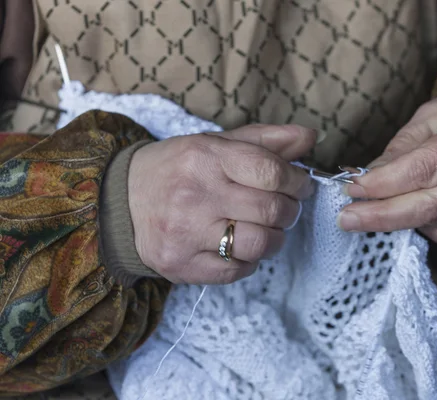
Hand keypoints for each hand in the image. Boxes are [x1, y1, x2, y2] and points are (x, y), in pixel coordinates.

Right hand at [129, 124, 315, 283]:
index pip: (271, 172)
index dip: (297, 181)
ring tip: (266, 229)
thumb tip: (311, 136)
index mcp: (206, 158)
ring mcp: (186, 233)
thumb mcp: (216, 144)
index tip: (300, 185)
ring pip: (259, 244)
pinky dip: (249, 260)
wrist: (120, 202)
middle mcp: (195, 195)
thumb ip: (266, 140)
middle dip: (290, 211)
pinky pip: (237, 271)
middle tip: (285, 208)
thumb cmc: (178, 169)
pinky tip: (241, 247)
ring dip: (275, 239)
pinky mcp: (181, 265)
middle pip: (271, 210)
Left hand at [338, 85, 436, 244]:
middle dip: (379, 216)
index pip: (421, 170)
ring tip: (381, 204)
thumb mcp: (432, 114)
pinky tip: (418, 206)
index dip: (381, 185)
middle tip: (346, 219)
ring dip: (399, 217)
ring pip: (432, 223)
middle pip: (425, 207)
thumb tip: (367, 178)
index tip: (350, 190)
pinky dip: (424, 224)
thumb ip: (400, 148)